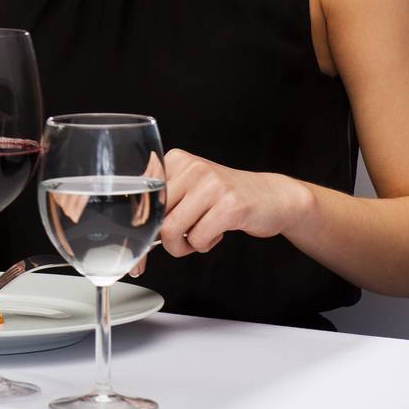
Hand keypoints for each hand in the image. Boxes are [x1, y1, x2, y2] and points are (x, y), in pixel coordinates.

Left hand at [153, 148, 311, 260]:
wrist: (273, 196)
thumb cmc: (225, 197)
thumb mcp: (190, 188)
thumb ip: (164, 201)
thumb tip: (135, 230)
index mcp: (175, 160)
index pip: (142, 195)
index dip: (138, 226)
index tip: (139, 248)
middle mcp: (191, 167)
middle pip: (155, 216)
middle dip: (165, 239)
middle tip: (182, 240)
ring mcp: (211, 184)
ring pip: (171, 230)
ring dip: (184, 245)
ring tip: (199, 236)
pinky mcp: (230, 205)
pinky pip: (198, 239)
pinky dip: (204, 245)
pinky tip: (218, 232)